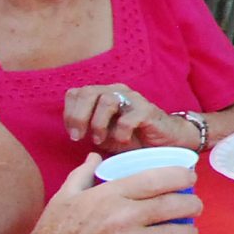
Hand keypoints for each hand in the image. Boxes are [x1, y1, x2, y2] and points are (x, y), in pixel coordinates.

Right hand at [25, 157, 199, 233]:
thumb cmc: (54, 233)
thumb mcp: (65, 196)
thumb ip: (83, 174)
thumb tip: (95, 157)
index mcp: (112, 194)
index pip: (160, 178)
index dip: (182, 176)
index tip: (190, 179)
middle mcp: (126, 216)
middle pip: (177, 205)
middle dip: (193, 205)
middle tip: (195, 207)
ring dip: (190, 232)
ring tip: (189, 232)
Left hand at [61, 83, 183, 151]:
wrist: (164, 143)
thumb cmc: (131, 138)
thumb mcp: (102, 133)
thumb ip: (86, 126)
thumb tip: (71, 127)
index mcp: (103, 94)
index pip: (76, 93)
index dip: (70, 113)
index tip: (74, 135)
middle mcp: (117, 91)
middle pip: (88, 92)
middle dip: (79, 117)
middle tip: (80, 137)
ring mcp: (133, 99)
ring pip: (106, 101)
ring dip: (99, 124)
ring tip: (102, 139)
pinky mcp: (147, 111)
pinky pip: (127, 118)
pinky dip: (121, 133)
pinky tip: (124, 141)